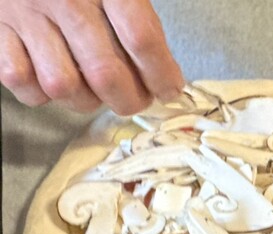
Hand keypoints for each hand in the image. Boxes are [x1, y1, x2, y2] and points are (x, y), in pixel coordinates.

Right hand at [0, 0, 183, 114]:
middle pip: (106, 74)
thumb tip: (165, 74)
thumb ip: (138, 19)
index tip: (170, 90)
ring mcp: (26, 14)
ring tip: (97, 91)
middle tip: (137, 100)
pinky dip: (40, 92)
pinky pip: (21, 81)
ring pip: (63, 86)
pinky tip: (54, 79)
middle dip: (130, 100)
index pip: (141, 39)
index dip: (162, 75)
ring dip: (86, 100)